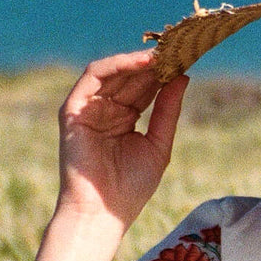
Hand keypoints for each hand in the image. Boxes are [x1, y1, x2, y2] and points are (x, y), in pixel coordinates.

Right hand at [55, 48, 188, 232]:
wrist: (103, 212)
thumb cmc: (131, 187)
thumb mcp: (158, 144)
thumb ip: (168, 110)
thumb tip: (183, 77)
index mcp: (124, 119)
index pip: (144, 88)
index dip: (165, 74)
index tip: (188, 60)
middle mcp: (105, 110)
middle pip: (130, 77)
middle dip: (155, 63)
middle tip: (180, 48)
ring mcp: (88, 109)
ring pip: (113, 72)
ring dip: (138, 61)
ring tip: (165, 54)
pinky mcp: (73, 109)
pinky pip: (94, 77)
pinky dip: (117, 65)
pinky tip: (142, 63)